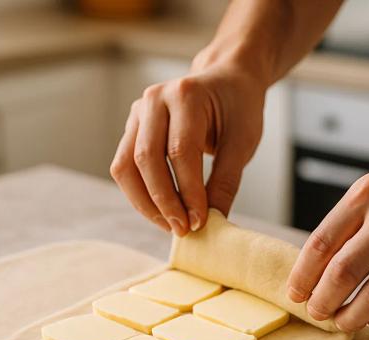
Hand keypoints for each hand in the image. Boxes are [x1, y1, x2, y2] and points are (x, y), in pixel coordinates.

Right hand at [110, 65, 264, 235]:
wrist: (227, 82)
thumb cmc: (238, 108)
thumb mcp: (243, 142)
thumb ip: (226, 181)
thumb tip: (212, 222)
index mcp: (186, 94)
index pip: (180, 151)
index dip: (188, 191)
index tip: (200, 221)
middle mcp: (154, 99)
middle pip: (146, 159)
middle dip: (163, 201)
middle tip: (183, 229)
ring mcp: (137, 112)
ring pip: (125, 166)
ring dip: (145, 203)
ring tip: (170, 225)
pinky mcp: (132, 128)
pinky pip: (125, 167)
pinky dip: (140, 194)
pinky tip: (162, 211)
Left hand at [286, 147, 368, 331]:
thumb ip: (349, 223)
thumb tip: (314, 270)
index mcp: (368, 194)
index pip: (321, 243)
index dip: (303, 277)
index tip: (296, 295)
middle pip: (343, 272)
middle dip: (324, 301)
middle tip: (318, 314)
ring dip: (353, 316)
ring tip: (344, 322)